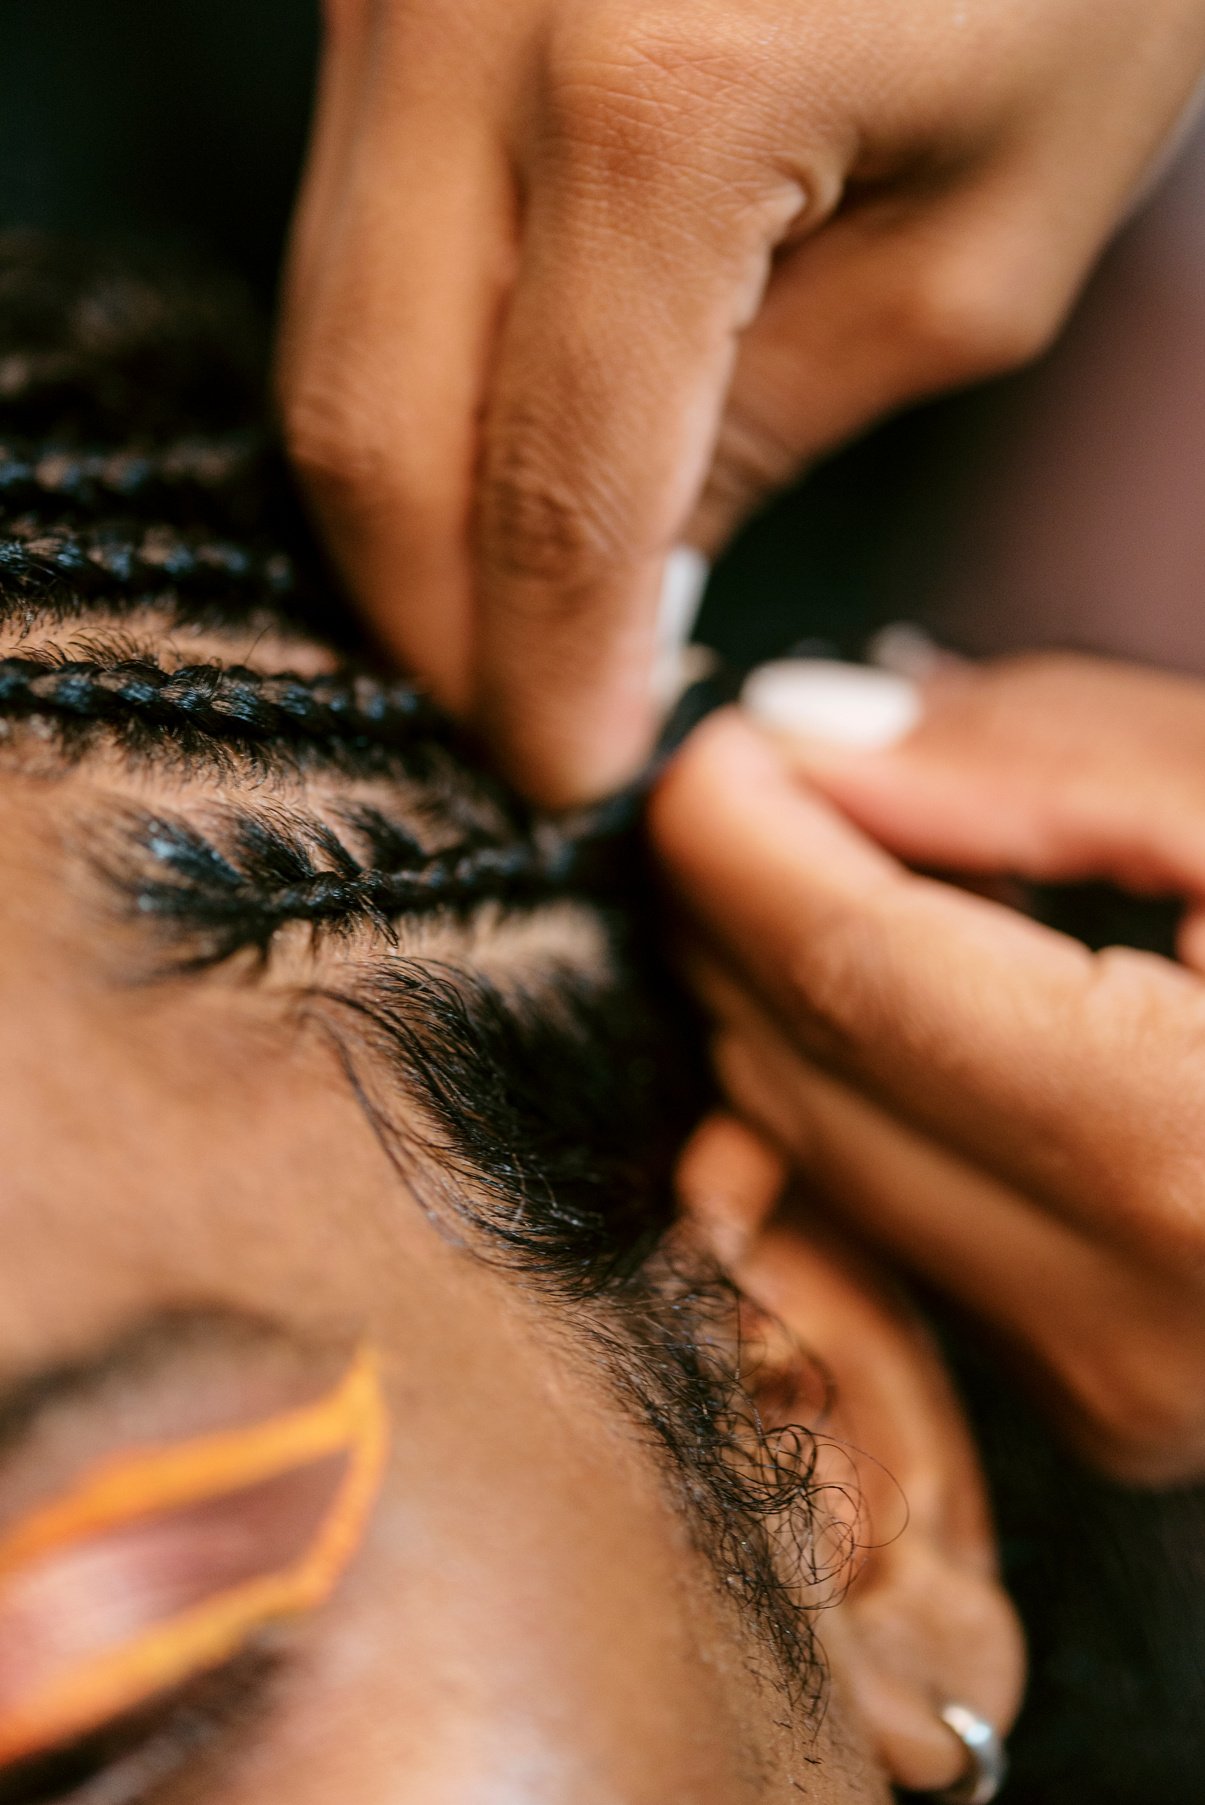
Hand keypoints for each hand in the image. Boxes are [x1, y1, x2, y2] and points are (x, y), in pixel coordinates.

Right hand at [277, 0, 1204, 804]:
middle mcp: (467, 17)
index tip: (566, 771)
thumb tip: (615, 582)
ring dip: (407, 508)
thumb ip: (774, 433)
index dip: (544, 673)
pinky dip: (408, 378)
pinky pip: (349, 235)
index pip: (551, 496)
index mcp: (659, 97)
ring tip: (510, 606)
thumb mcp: (989, 244)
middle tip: (513, 717)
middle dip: (431, 621)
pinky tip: (491, 446)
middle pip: (367, 428)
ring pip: (328, 334)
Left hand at [650, 655, 1204, 1484]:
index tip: (713, 748)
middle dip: (744, 912)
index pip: (863, 979)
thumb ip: (1047, 765)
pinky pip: (899, 1218)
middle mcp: (1141, 1322)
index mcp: (1200, 1155)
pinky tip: (917, 994)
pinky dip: (864, 1092)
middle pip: (815, 1076)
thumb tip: (813, 735)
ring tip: (849, 866)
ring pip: (829, 1158)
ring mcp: (1115, 1386)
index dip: (748, 843)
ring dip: (791, 1000)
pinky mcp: (1105, 1396)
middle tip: (767, 784)